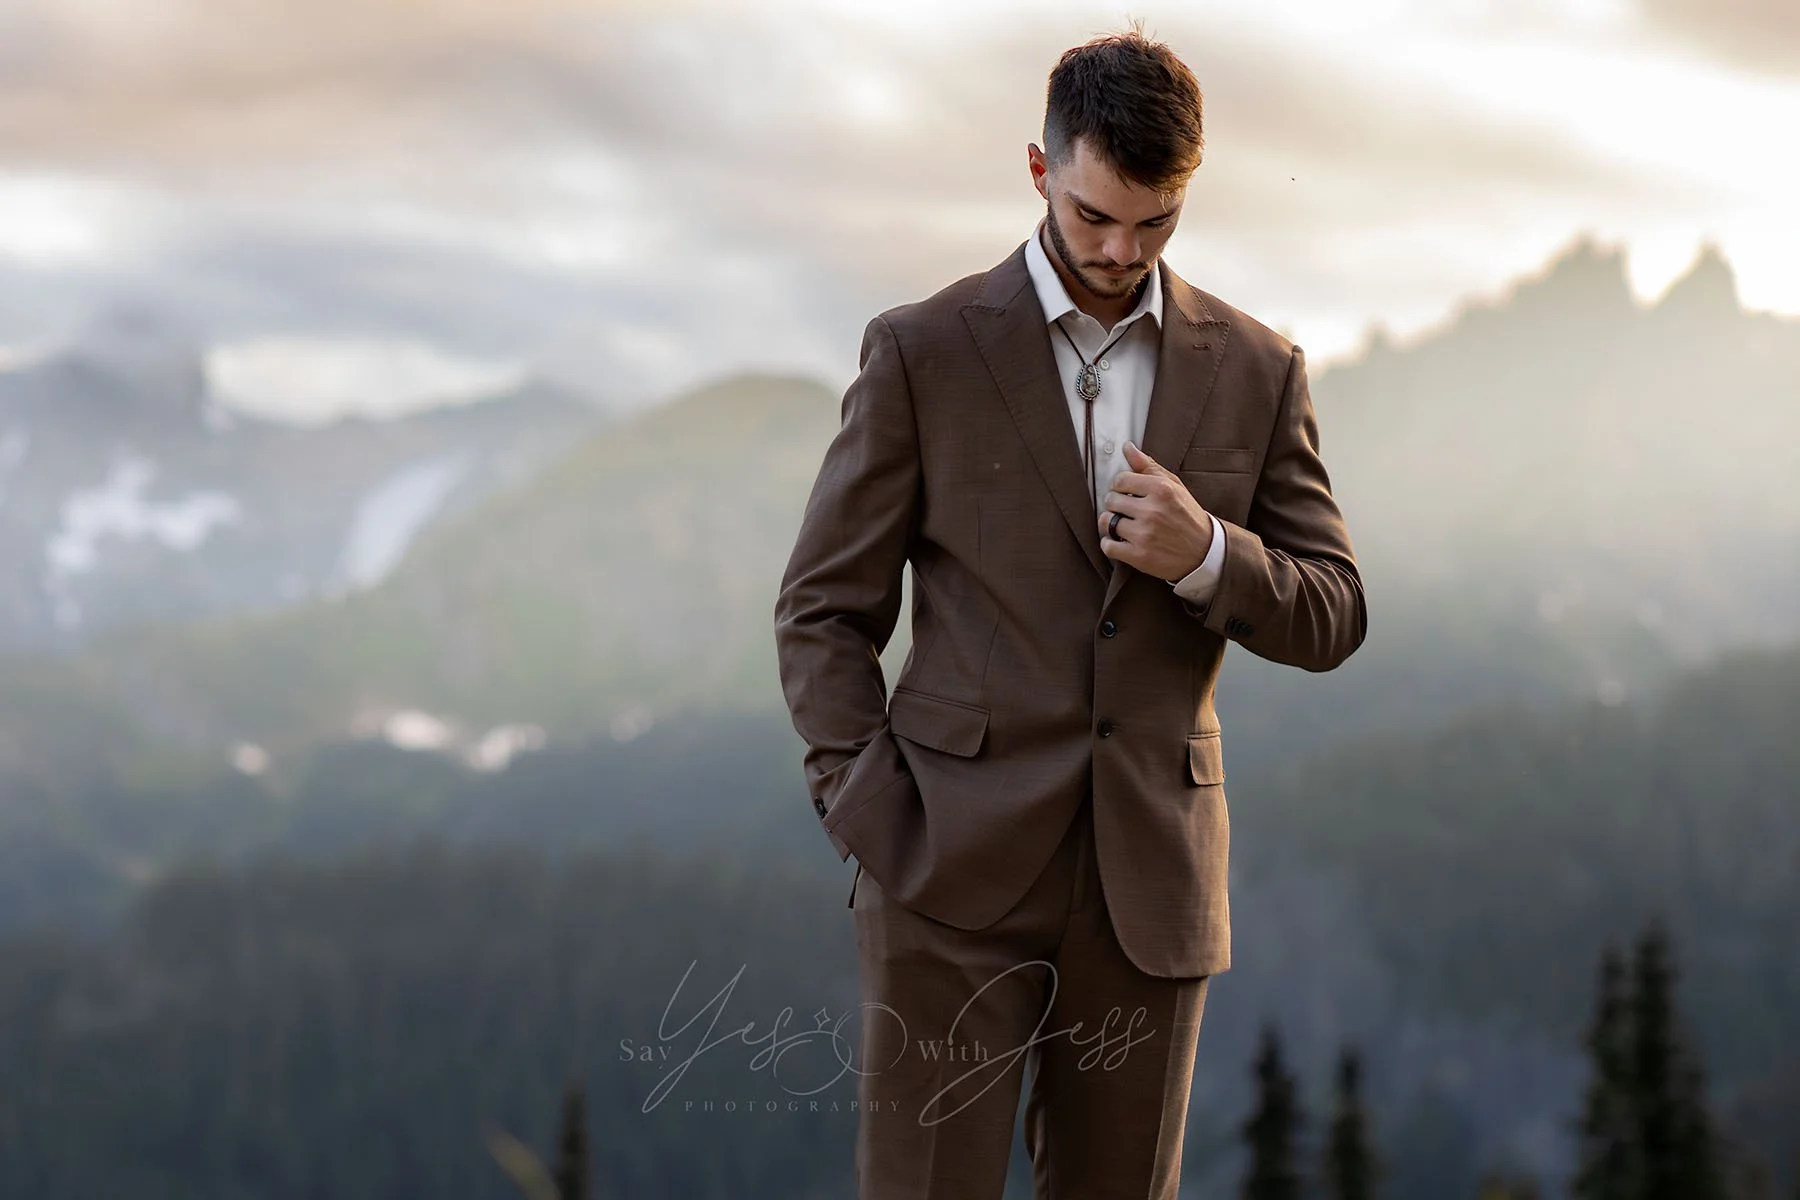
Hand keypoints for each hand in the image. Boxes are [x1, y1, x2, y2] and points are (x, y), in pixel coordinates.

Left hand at [1097, 441, 1213, 581]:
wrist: (1204, 551)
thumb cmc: (1187, 516)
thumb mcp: (1174, 486)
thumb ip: (1148, 466)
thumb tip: (1128, 447)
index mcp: (1162, 490)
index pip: (1120, 480)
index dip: (1120, 486)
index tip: (1126, 492)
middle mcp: (1152, 511)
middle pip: (1111, 500)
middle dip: (1116, 503)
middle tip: (1126, 509)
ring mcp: (1145, 534)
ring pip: (1106, 521)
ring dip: (1111, 523)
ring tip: (1123, 524)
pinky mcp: (1139, 556)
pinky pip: (1108, 546)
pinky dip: (1109, 544)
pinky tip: (1120, 541)